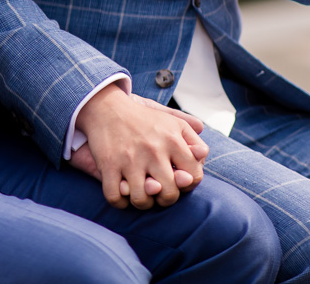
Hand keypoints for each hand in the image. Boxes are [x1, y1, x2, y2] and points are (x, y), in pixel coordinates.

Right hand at [74, 84, 206, 208]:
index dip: (188, 184)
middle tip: (159, 191)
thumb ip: (192, 137)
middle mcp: (153, 151)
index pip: (193, 176)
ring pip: (142, 200)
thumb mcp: (171, 121)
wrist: (107, 106)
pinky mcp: (108, 165)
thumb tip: (203, 154)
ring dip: (142, 202)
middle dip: (166, 198)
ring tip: (141, 194)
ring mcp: (129, 159)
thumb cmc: (143, 118)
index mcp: (172, 140)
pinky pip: (115, 197)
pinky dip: (119, 202)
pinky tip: (122, 194)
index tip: (179, 180)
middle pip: (170, 194)